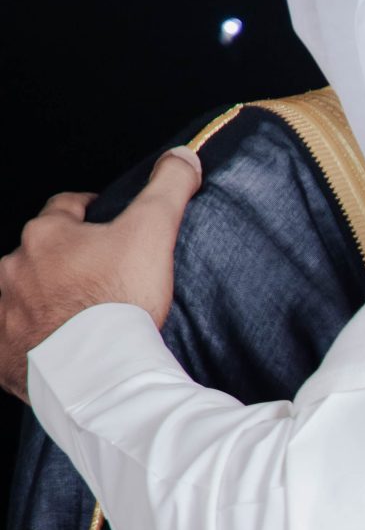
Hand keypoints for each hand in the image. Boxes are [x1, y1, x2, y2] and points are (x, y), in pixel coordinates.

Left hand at [0, 149, 202, 399]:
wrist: (96, 373)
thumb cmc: (119, 302)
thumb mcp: (152, 232)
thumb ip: (167, 189)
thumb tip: (182, 156)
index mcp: (47, 235)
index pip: (65, 208)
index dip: (87, 212)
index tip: (104, 222)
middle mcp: (15, 268)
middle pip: (40, 254)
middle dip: (62, 261)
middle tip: (97, 279)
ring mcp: (5, 311)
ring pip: (21, 296)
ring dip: (40, 301)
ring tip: (74, 319)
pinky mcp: (4, 352)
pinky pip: (10, 341)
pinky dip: (26, 341)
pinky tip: (50, 350)